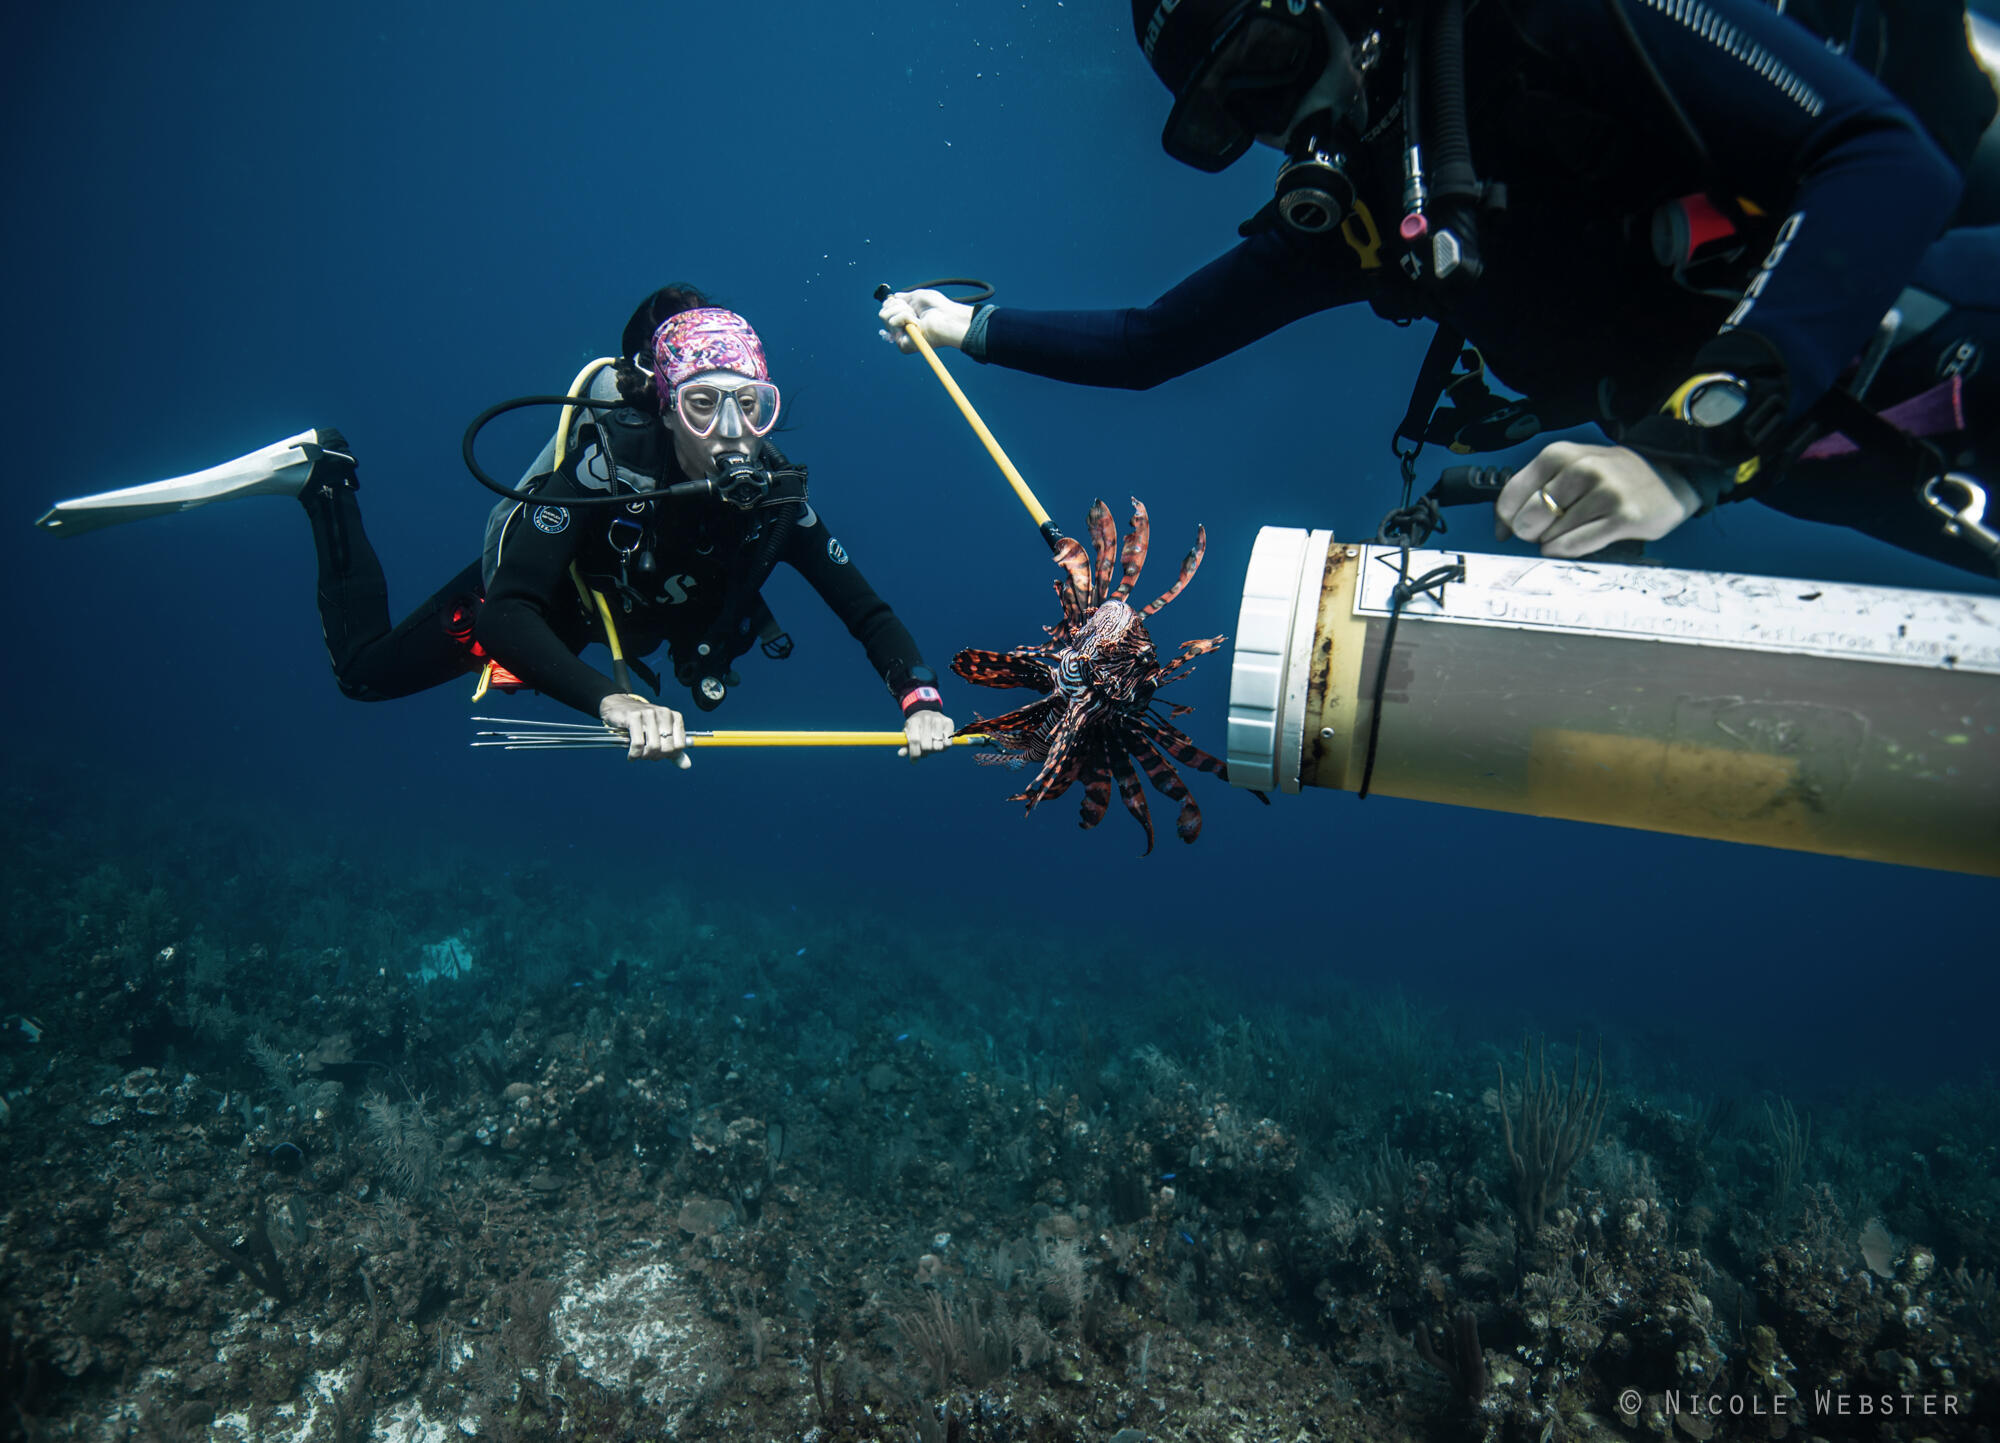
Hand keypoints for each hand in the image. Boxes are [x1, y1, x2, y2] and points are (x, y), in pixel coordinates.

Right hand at [598, 693, 690, 766]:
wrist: (620, 707)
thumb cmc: (643, 724)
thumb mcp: (661, 736)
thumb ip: (674, 751)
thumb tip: (687, 766)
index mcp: (675, 717)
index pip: (680, 746)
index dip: (669, 755)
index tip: (659, 754)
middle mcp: (665, 713)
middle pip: (667, 748)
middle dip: (656, 757)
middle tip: (647, 755)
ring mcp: (650, 713)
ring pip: (653, 747)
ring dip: (644, 756)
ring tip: (639, 754)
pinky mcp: (634, 716)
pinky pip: (638, 744)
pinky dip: (634, 754)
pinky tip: (632, 755)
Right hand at [877, 289, 972, 353]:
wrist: (947, 317)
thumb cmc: (937, 307)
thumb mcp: (917, 296)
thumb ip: (903, 298)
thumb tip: (893, 297)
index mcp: (903, 320)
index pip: (885, 309)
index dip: (892, 302)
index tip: (906, 302)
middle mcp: (900, 330)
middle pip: (882, 313)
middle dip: (898, 305)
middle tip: (914, 310)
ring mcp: (900, 338)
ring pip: (885, 316)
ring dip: (903, 310)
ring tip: (917, 316)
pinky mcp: (902, 344)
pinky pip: (893, 322)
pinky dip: (905, 317)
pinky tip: (917, 323)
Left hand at [899, 710, 954, 760]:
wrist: (927, 713)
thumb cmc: (916, 728)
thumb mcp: (908, 734)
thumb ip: (905, 745)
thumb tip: (900, 754)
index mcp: (914, 721)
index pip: (915, 741)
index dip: (914, 753)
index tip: (914, 761)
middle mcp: (926, 719)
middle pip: (926, 745)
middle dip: (925, 753)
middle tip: (924, 751)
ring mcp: (938, 720)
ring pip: (938, 746)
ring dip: (935, 750)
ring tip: (932, 745)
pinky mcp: (948, 722)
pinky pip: (947, 743)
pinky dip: (944, 747)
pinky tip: (941, 742)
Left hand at [1495, 442, 1700, 557]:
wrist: (1669, 475)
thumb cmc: (1609, 477)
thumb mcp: (1569, 468)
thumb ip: (1533, 491)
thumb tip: (1501, 530)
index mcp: (1558, 454)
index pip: (1510, 495)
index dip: (1506, 519)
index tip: (1513, 527)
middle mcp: (1580, 469)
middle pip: (1529, 518)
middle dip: (1532, 532)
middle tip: (1548, 529)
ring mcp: (1603, 492)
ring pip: (1552, 535)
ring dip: (1555, 541)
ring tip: (1574, 528)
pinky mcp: (1623, 517)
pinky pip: (1576, 545)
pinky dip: (1567, 550)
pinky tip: (1572, 543)